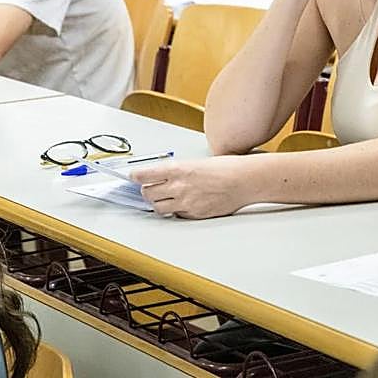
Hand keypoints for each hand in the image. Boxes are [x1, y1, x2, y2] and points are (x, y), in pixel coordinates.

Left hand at [133, 155, 251, 217]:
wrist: (244, 181)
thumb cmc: (227, 168)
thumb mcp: (198, 162)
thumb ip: (179, 171)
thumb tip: (165, 176)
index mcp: (179, 169)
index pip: (145, 174)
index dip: (135, 176)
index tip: (132, 176)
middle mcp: (179, 186)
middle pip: (147, 193)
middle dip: (146, 191)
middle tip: (150, 188)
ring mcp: (185, 202)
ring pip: (158, 208)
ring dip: (158, 203)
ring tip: (165, 198)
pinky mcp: (193, 215)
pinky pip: (176, 215)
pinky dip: (176, 211)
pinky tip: (184, 203)